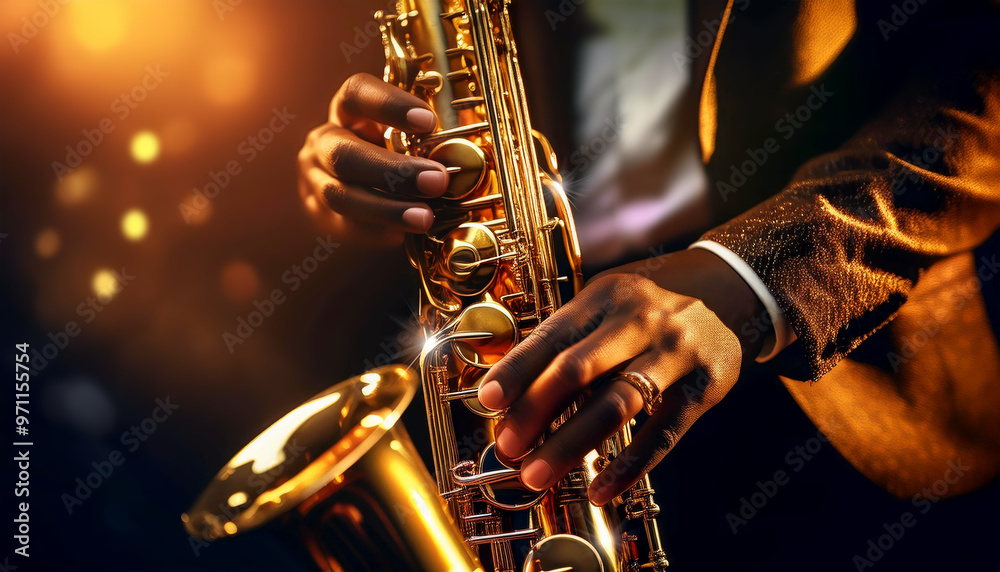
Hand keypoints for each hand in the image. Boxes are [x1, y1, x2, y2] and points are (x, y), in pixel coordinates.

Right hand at [297, 73, 448, 246]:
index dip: (390, 105)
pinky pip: (346, 226)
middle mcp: (324, 141)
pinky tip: (403, 234)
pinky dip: (377, 230)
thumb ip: (426, 139)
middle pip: (344, 153)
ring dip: (386, 207)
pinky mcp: (320, 215)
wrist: (359, 185)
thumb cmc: (391, 150)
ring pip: (341, 195)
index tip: (429, 122)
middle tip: (437, 180)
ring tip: (425, 217)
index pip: (357, 93)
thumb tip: (467, 156)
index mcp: (346, 110)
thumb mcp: (404, 134)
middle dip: (393, 170)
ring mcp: (315, 180)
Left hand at [477, 248, 766, 504]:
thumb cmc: (653, 302)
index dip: (516, 370)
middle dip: (535, 412)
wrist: (734, 289)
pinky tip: (600, 489)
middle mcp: (639, 320)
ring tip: (537, 474)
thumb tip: (513, 390)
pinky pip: (663, 434)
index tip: (487, 402)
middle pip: (578, 370)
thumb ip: (569, 338)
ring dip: (570, 444)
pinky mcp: (705, 387)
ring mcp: (675, 353)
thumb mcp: (609, 300)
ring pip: (616, 404)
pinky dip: (630, 466)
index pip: (552, 336)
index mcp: (605, 296)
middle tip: (506, 448)